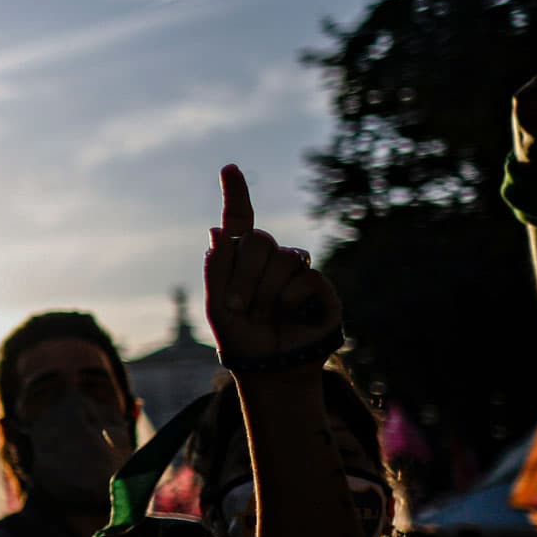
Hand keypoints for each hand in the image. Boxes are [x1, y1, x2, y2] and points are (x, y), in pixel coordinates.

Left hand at [204, 164, 340, 369]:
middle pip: (258, 240)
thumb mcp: (217, 305)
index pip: (239, 221)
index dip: (235, 194)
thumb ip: (217, 269)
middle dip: (243, 275)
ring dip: (264, 292)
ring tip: (262, 316)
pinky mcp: (319, 286)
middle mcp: (270, 260)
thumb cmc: (242, 338)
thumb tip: (217, 231)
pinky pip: (304, 277)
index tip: (229, 168)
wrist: (270, 368)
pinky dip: (288, 299)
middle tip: (239, 307)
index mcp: (240, 260)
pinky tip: (288, 315)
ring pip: (282, 258)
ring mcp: (296, 271)